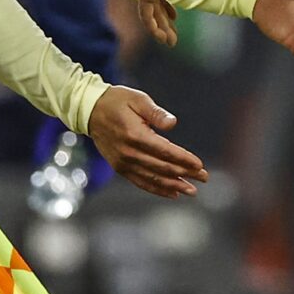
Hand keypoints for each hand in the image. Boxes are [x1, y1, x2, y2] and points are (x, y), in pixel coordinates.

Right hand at [86, 86, 208, 197]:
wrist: (90, 111)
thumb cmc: (117, 101)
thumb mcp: (138, 99)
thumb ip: (156, 113)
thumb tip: (173, 124)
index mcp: (135, 135)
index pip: (165, 152)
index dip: (184, 160)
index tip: (199, 166)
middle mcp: (129, 153)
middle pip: (162, 167)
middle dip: (185, 174)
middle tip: (204, 178)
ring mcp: (123, 163)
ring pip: (153, 178)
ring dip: (174, 186)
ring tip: (191, 191)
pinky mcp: (119, 168)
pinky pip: (141, 182)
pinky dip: (157, 189)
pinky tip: (172, 193)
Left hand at [132, 0, 192, 45]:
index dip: (163, 4)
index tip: (174, 15)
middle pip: (151, 0)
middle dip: (162, 18)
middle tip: (170, 35)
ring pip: (149, 9)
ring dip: (160, 27)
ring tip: (170, 42)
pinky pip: (146, 12)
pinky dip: (154, 26)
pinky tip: (161, 37)